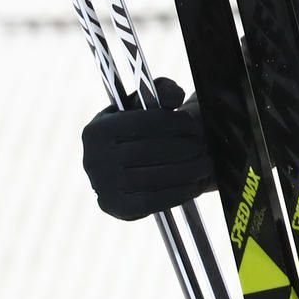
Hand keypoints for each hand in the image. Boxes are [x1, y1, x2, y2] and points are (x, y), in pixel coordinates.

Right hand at [81, 77, 216, 220]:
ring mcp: (102, 185)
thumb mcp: (147, 103)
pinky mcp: (114, 207)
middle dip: (183, 148)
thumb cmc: (141, 129)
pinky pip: (150, 202)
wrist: (126, 165)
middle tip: (204, 146)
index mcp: (96, 130)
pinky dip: (177, 193)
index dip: (174, 123)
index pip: (142, 122)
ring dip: (186, 171)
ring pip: (151, 178)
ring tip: (205, 164)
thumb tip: (174, 98)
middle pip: (147, 152)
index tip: (194, 125)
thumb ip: (162, 90)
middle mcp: (93, 159)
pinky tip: (195, 185)